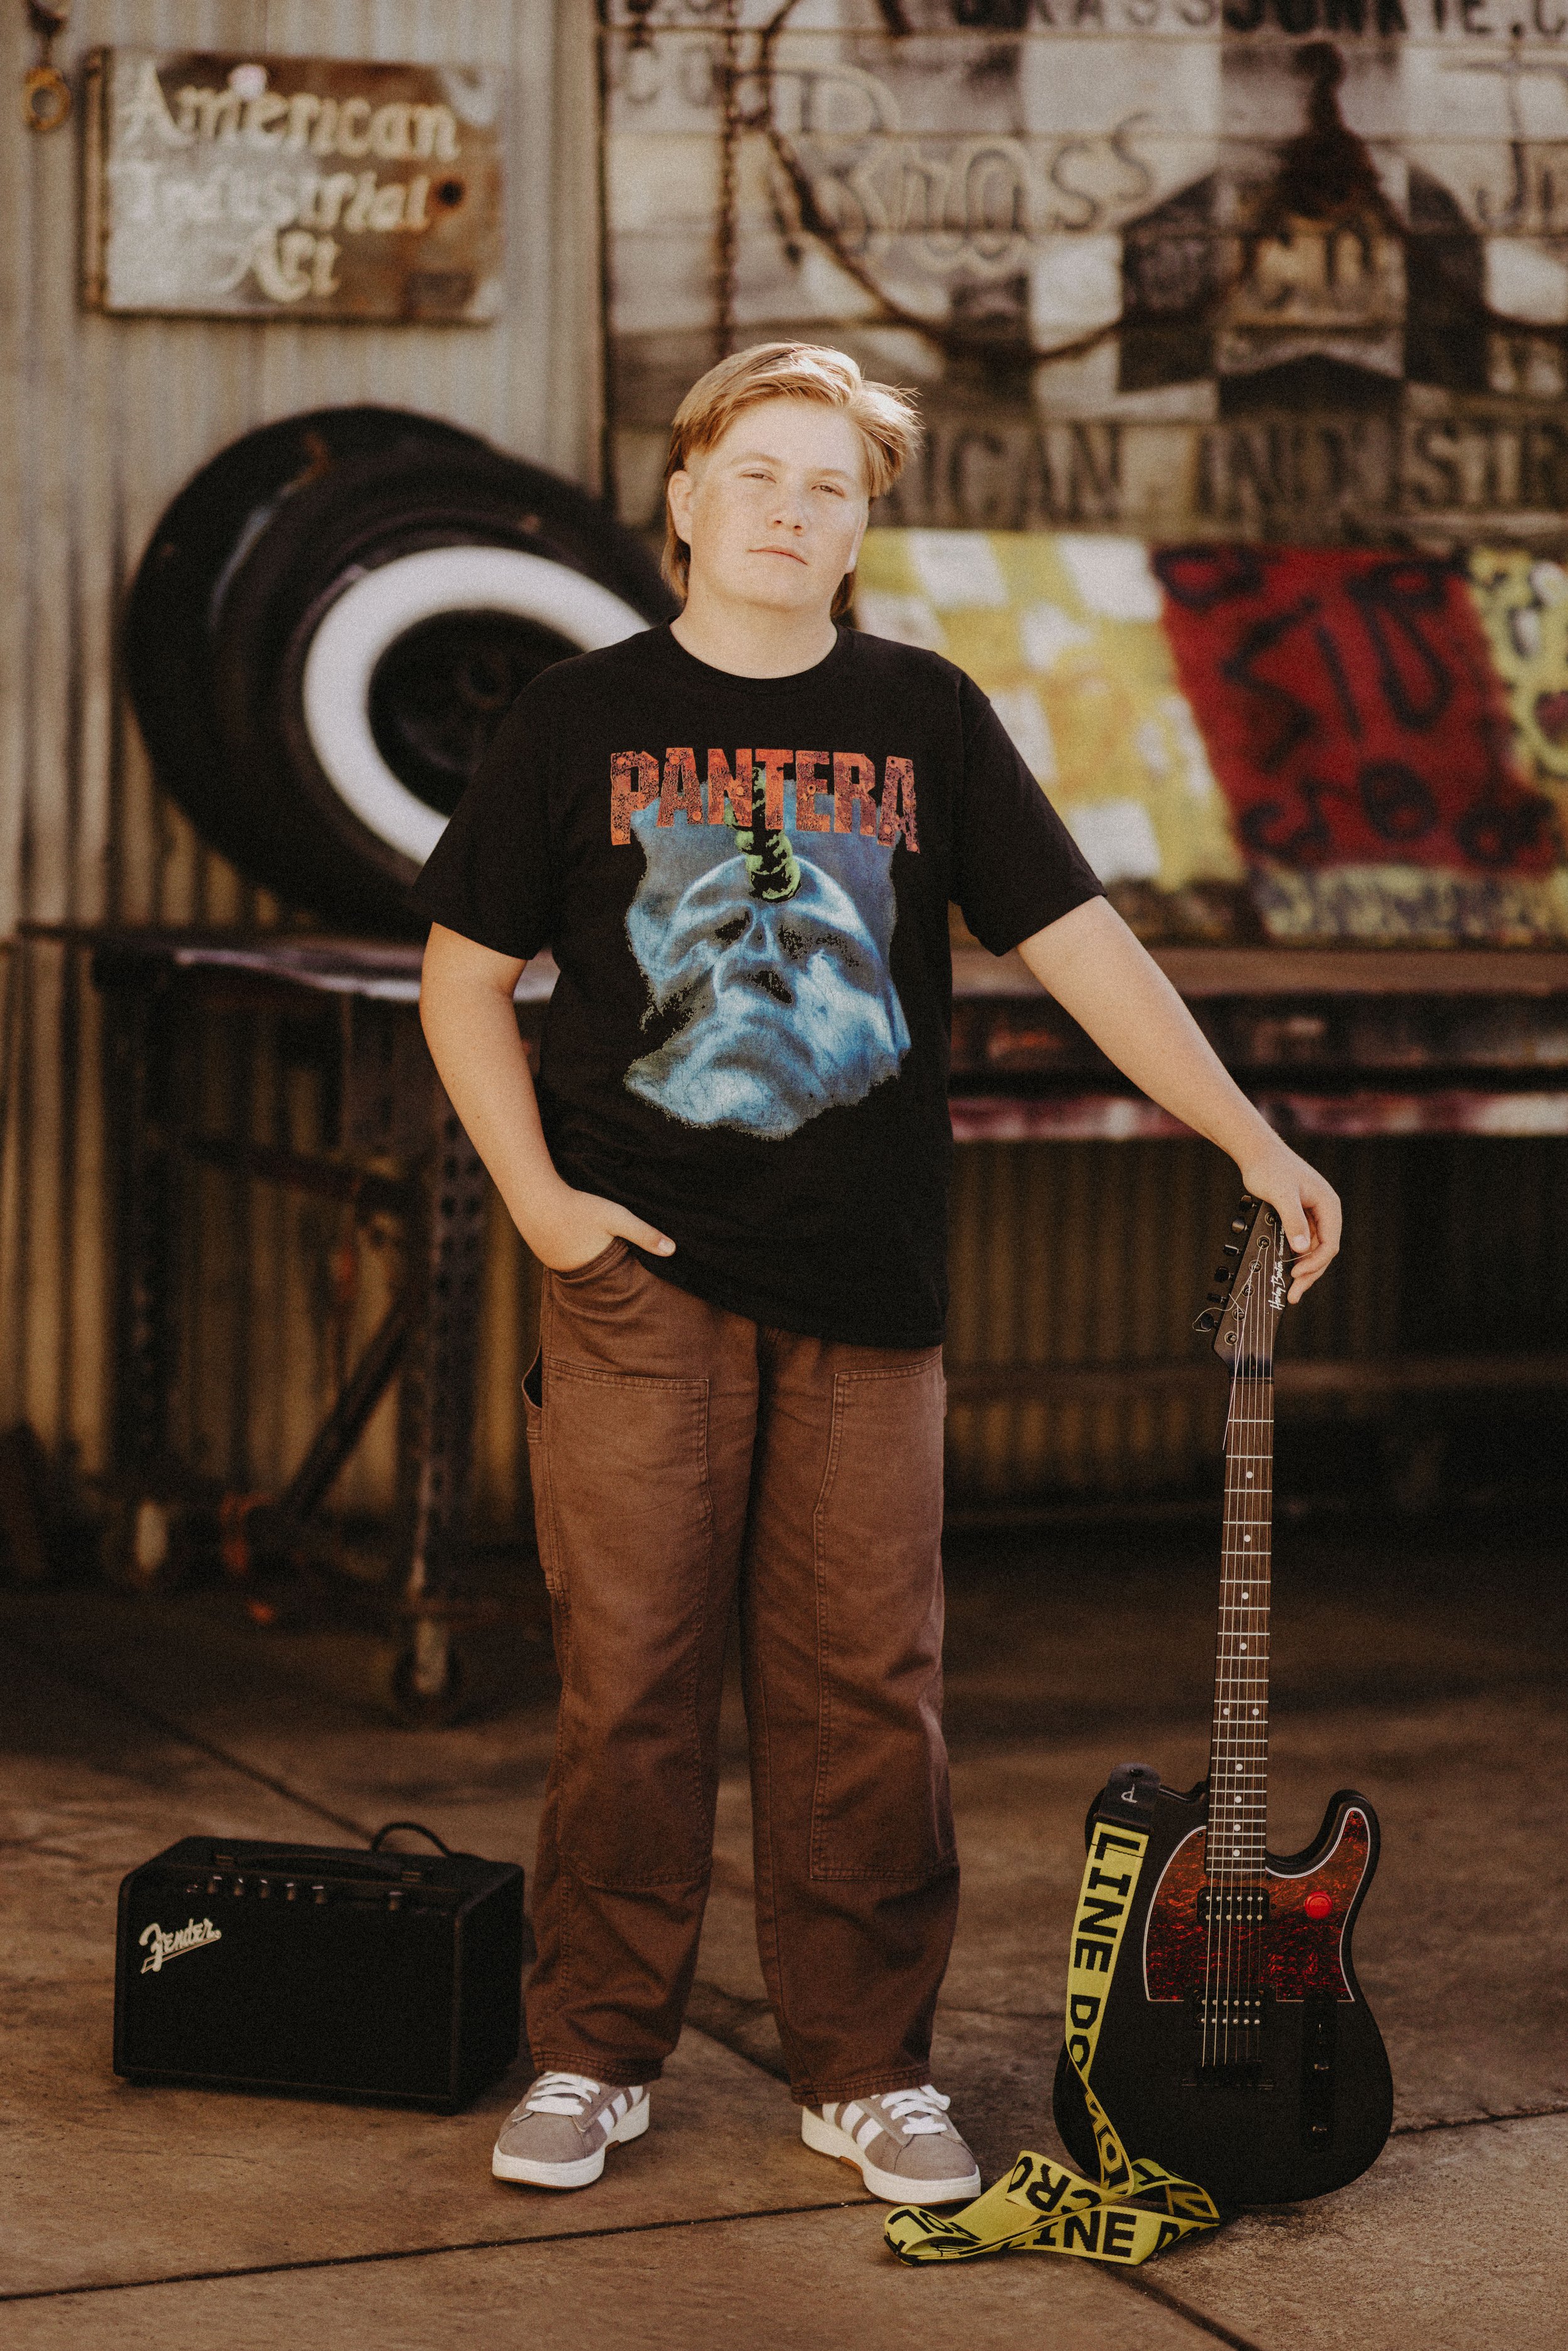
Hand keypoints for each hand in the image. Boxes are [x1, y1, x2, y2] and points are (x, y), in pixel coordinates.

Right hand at [524, 1183, 674, 1273]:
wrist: (534, 1198)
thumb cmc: (579, 1208)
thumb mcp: (616, 1217)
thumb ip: (644, 1234)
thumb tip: (673, 1251)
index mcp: (597, 1271)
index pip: (621, 1282)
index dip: (633, 1277)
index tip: (647, 1278)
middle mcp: (577, 1275)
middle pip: (603, 1277)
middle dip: (615, 1272)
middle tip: (627, 1266)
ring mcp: (559, 1266)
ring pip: (586, 1267)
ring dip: (596, 1261)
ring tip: (604, 1252)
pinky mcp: (548, 1254)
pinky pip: (570, 1257)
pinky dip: (579, 1252)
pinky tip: (581, 1241)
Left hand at [1236, 1140, 1340, 1303]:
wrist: (1257, 1153)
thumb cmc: (1270, 1169)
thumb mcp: (1281, 1195)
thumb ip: (1293, 1220)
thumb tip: (1301, 1248)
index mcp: (1328, 1205)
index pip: (1330, 1244)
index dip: (1314, 1263)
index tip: (1296, 1274)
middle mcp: (1325, 1212)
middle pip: (1323, 1251)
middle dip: (1309, 1273)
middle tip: (1293, 1294)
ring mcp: (1313, 1215)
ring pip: (1312, 1249)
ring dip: (1303, 1268)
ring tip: (1290, 1289)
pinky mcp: (1300, 1216)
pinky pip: (1302, 1242)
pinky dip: (1295, 1257)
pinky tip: (1286, 1268)